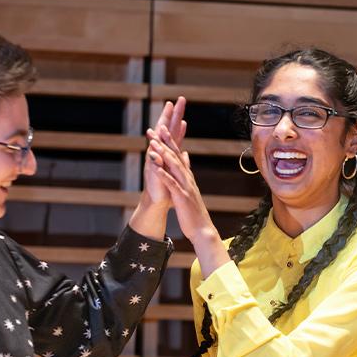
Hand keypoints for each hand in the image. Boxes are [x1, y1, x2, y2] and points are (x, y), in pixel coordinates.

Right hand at [142, 97, 187, 208]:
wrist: (158, 200)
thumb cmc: (167, 186)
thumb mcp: (175, 170)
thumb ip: (179, 159)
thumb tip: (183, 150)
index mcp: (167, 152)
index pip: (172, 131)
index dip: (175, 118)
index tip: (178, 103)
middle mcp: (160, 153)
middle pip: (165, 131)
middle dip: (169, 116)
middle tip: (173, 101)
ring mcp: (155, 160)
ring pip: (158, 141)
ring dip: (161, 130)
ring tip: (164, 118)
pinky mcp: (153, 171)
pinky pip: (154, 160)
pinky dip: (155, 153)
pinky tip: (154, 145)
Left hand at [147, 133, 229, 276]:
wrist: (202, 229)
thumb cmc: (194, 211)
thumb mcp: (190, 187)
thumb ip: (186, 170)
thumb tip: (184, 155)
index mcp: (187, 177)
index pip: (178, 155)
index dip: (170, 141)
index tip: (162, 128)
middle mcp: (187, 179)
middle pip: (176, 157)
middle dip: (166, 142)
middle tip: (158, 127)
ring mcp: (185, 187)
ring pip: (174, 168)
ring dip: (163, 155)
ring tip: (154, 143)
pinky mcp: (182, 198)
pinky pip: (172, 185)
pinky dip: (164, 176)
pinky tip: (156, 168)